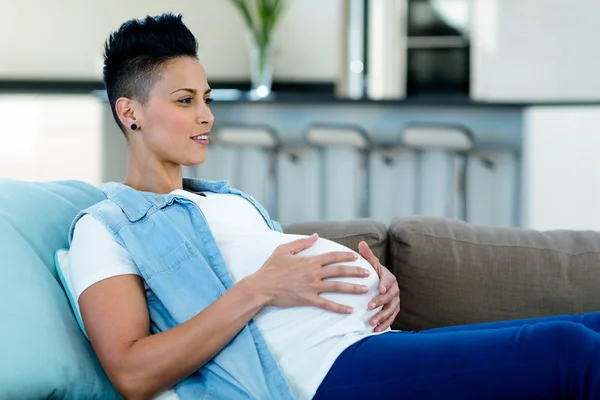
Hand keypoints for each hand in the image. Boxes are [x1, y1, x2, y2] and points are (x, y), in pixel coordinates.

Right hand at [252, 234, 371, 313]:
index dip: (346, 256)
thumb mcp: (284, 250)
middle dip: (356, 271)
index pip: (332, 257)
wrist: (262, 286)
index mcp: (309, 261)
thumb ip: (301, 243)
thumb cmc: (271, 268)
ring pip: (337, 287)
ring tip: (365, 290)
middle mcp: (314, 273)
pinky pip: (327, 304)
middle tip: (368, 273)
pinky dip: (339, 307)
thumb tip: (315, 235)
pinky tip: (349, 310)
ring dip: (352, 288)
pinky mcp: (308, 299)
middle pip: (339, 271)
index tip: (356, 257)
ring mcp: (312, 287)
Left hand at [358, 241, 399, 331]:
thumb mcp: (371, 264)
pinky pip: (391, 318)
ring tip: (372, 323)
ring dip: (382, 317)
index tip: (380, 289)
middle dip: (381, 302)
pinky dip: (385, 324)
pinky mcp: (393, 310)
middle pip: (390, 297)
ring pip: (391, 310)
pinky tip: (376, 330)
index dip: (385, 285)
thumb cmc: (374, 273)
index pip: (388, 281)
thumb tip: (361, 243)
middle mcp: (394, 290)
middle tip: (370, 306)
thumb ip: (368, 255)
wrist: (382, 284)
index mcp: (389, 278)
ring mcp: (395, 301)